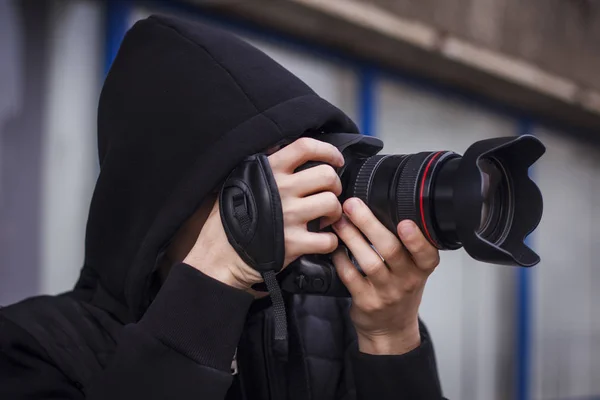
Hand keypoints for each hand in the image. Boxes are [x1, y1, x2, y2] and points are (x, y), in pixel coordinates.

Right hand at [184, 137, 343, 290]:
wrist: (219, 256)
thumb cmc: (227, 219)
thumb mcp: (238, 181)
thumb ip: (262, 166)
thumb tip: (280, 148)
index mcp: (269, 171)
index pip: (305, 147)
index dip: (328, 151)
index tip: (336, 160)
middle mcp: (281, 190)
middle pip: (327, 175)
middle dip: (335, 185)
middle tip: (329, 193)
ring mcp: (289, 217)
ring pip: (332, 204)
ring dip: (334, 212)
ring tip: (325, 218)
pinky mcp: (294, 243)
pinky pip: (328, 239)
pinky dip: (331, 241)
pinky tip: (321, 240)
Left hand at [332, 198, 439, 354]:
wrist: (390, 328)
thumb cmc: (400, 289)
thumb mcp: (414, 267)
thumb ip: (406, 243)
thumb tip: (379, 203)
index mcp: (422, 268)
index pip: (426, 253)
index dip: (417, 239)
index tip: (405, 222)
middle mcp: (407, 280)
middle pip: (391, 250)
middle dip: (370, 224)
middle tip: (353, 205)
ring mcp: (386, 293)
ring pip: (368, 262)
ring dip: (351, 237)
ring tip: (338, 221)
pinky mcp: (366, 301)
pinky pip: (350, 276)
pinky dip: (340, 258)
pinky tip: (334, 246)